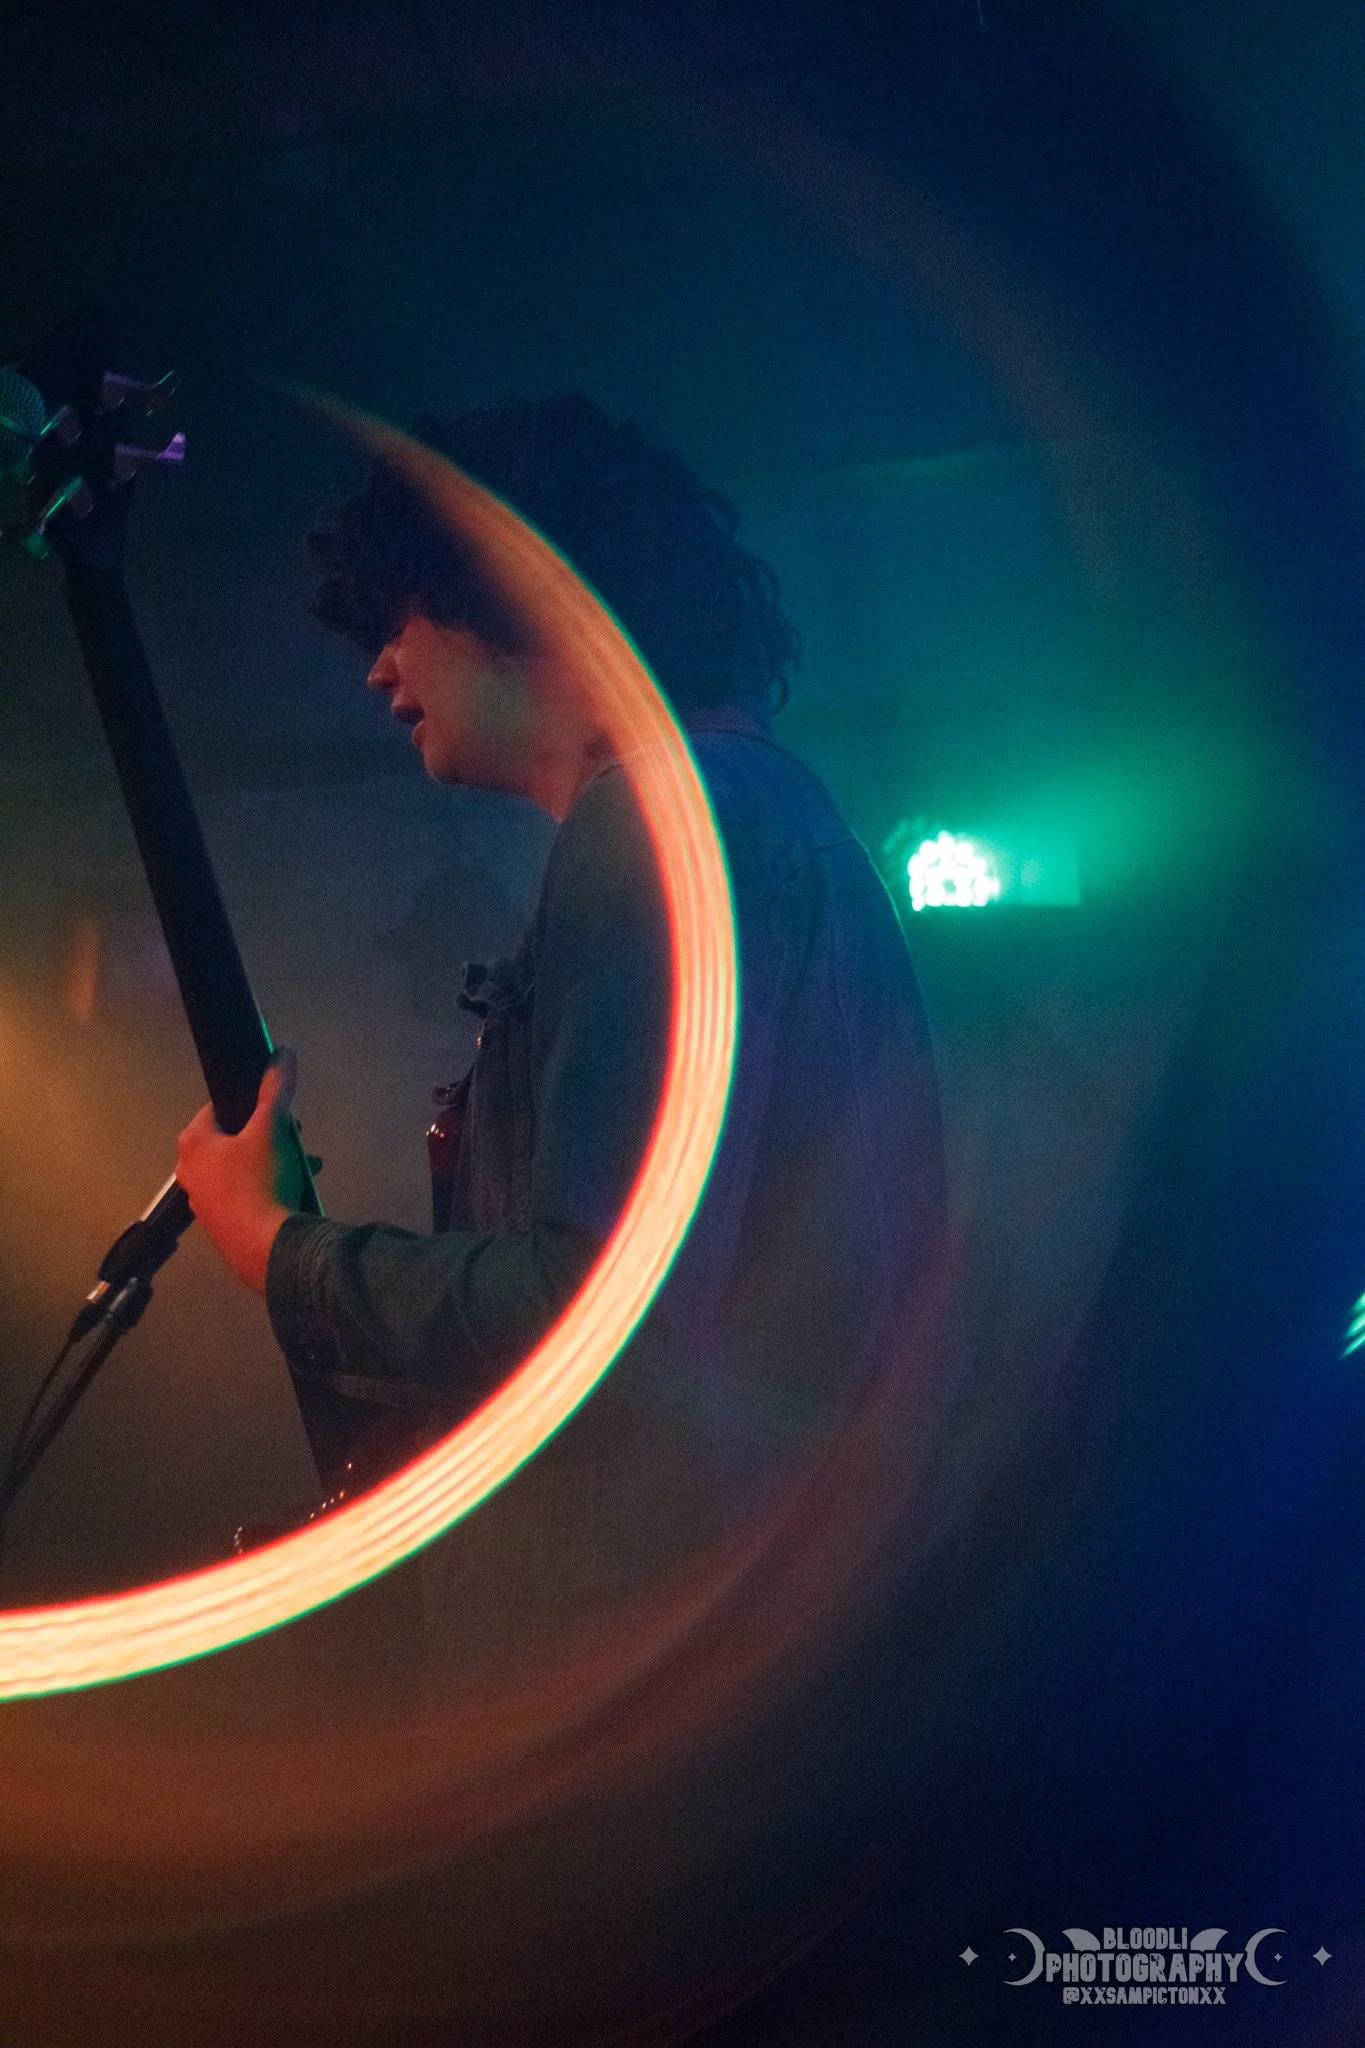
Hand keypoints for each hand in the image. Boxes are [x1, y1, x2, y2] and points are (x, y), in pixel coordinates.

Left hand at [176, 1052, 305, 1294]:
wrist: (266, 1248)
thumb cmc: (261, 1180)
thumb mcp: (273, 1127)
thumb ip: (276, 1089)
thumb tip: (282, 1053)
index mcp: (193, 1144)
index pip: (217, 1108)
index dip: (248, 1104)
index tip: (275, 1111)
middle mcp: (190, 1174)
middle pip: (231, 1142)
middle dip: (266, 1137)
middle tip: (292, 1138)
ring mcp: (204, 1205)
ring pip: (240, 1171)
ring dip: (271, 1164)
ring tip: (302, 1166)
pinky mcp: (222, 1229)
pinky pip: (246, 1198)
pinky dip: (267, 1191)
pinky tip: (293, 1194)